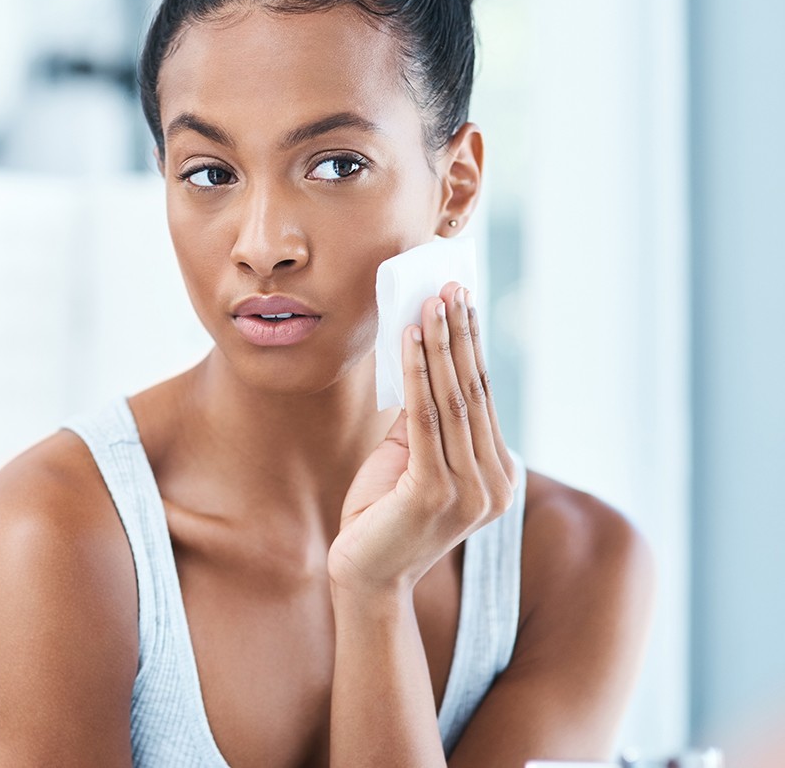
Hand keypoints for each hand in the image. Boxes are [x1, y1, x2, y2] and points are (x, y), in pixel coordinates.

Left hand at [328, 281, 517, 595]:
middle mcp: (494, 484)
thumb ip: (422, 417)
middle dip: (461, 334)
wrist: (364, 576)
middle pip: (473, 392)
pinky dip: (418, 374)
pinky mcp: (434, 494)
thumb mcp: (409, 457)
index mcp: (497, 475)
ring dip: (441, 344)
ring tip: (433, 301)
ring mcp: (469, 492)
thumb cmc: (382, 514)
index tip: (462, 301)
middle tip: (452, 286)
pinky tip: (412, 340)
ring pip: (453, 400)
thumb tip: (422, 356)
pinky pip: (425, 420)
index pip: (482, 398)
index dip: (471, 347)